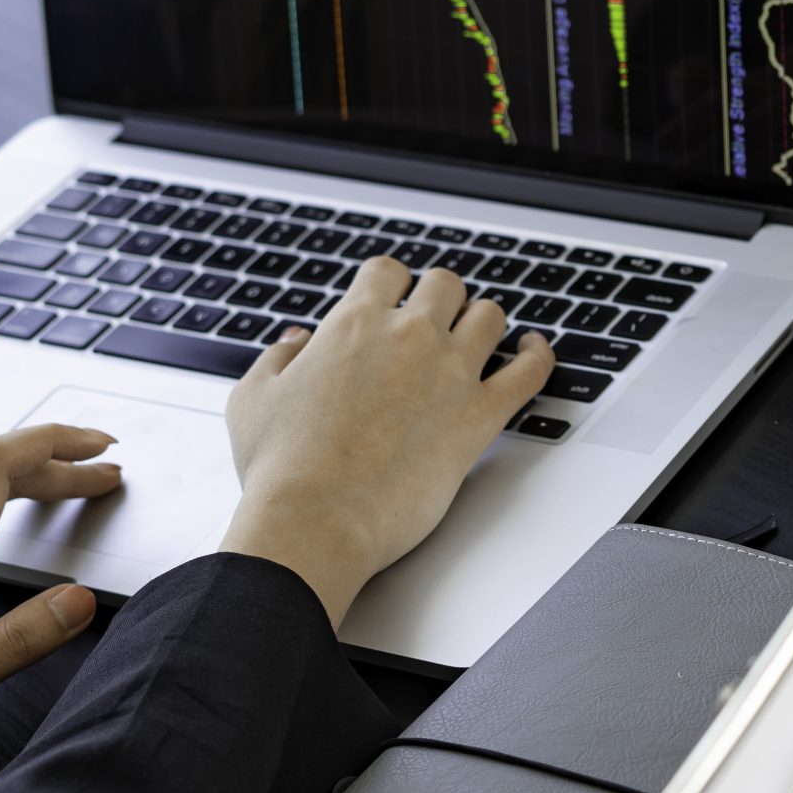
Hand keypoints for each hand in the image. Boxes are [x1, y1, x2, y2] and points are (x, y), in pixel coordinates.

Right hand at [220, 255, 555, 625]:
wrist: (316, 521)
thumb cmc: (280, 469)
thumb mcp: (253, 398)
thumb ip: (278, 357)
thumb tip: (299, 339)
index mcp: (354, 324)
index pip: (387, 271)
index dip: (390, 285)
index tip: (392, 300)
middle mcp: (409, 336)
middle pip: (445, 286)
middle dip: (438, 299)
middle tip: (434, 322)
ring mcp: (451, 372)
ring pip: (489, 316)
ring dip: (482, 322)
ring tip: (476, 339)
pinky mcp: (481, 415)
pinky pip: (530, 371)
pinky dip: (538, 355)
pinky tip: (534, 350)